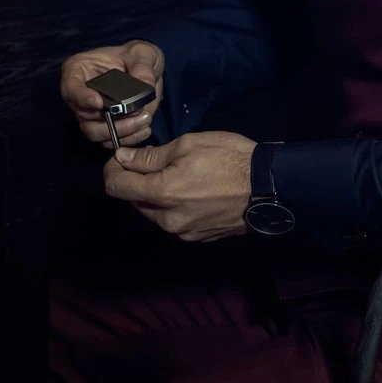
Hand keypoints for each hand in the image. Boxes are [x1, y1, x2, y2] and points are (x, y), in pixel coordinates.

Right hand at [60, 40, 163, 148]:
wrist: (145, 69)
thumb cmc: (137, 55)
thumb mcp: (143, 53)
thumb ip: (143, 67)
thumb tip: (144, 87)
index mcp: (79, 70)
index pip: (71, 87)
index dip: (81, 98)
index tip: (98, 104)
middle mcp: (80, 94)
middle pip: (84, 116)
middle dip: (110, 121)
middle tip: (138, 114)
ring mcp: (90, 112)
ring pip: (95, 132)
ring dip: (121, 132)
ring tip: (145, 120)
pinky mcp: (103, 125)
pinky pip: (109, 139)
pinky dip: (127, 139)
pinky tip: (144, 129)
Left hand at [103, 131, 255, 241]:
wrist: (270, 186)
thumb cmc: (230, 157)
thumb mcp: (189, 144)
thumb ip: (151, 156)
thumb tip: (123, 159)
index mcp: (163, 193)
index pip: (116, 187)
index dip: (112, 170)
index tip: (120, 158)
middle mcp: (168, 220)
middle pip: (133, 201)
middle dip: (135, 181)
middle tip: (153, 161)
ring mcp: (184, 232)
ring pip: (153, 213)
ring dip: (155, 195)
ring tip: (178, 175)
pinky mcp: (198, 238)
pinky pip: (173, 221)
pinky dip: (173, 206)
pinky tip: (193, 190)